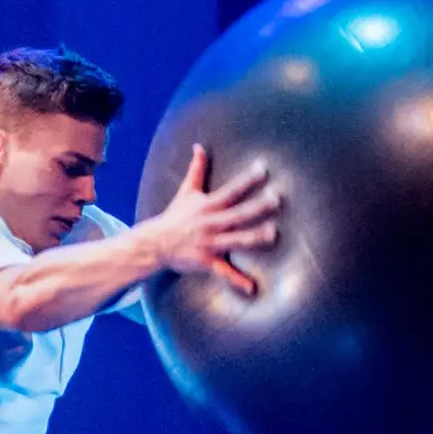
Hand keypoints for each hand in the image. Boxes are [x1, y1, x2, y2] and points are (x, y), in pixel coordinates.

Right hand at [144, 145, 281, 293]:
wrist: (155, 243)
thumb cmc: (174, 217)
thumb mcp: (186, 191)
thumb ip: (197, 169)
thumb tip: (199, 145)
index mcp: (208, 206)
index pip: (231, 190)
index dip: (247, 179)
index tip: (264, 169)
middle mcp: (210, 224)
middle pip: (237, 214)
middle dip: (257, 207)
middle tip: (277, 199)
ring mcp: (209, 244)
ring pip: (235, 240)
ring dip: (254, 237)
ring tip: (273, 233)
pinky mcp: (206, 262)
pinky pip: (223, 272)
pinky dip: (237, 281)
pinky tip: (251, 288)